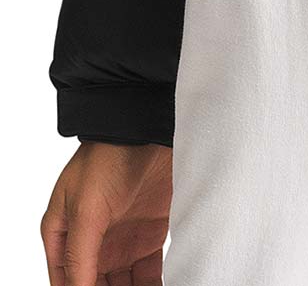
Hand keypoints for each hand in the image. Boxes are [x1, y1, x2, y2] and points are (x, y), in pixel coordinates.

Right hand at [41, 141, 171, 284]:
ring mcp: (121, 241)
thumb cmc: (107, 159)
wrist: (148, 130)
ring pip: (123, 285)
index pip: (65, 281)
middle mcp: (92, 243)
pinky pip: (149, 274)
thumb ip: (79, 256)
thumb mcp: (85, 210)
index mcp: (64, 235)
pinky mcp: (149, 236)